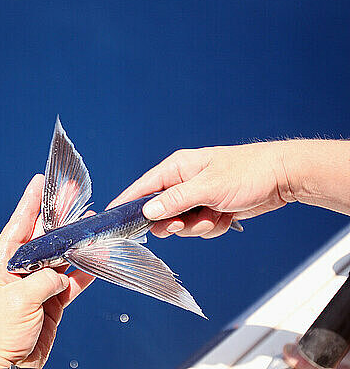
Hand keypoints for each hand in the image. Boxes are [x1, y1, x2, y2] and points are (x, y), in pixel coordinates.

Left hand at [0, 174, 94, 368]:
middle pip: (42, 237)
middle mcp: (19, 271)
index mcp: (1, 264)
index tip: (38, 182)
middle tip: (73, 198)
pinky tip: (96, 262)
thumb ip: (44, 279)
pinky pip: (70, 282)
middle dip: (58, 217)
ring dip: (75, 245)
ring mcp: (35, 286)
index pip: (17, 225)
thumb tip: (61, 275)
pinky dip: (83, 273)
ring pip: (60, 258)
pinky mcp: (50, 303)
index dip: (29, 203)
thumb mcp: (19, 300)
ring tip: (90, 227)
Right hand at [107, 142, 294, 237]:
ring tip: (215, 216)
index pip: (143, 187)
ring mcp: (197, 196)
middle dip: (174, 222)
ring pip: (181, 223)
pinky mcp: (210, 208)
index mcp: (177, 168)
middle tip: (182, 223)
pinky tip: (226, 216)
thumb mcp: (208, 187)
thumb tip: (147, 211)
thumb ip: (176, 200)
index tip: (112, 217)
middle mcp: (183, 182)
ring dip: (198, 226)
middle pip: (160, 211)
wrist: (282, 178)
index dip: (127, 203)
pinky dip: (212, 227)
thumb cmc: (246, 172)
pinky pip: (200, 227)